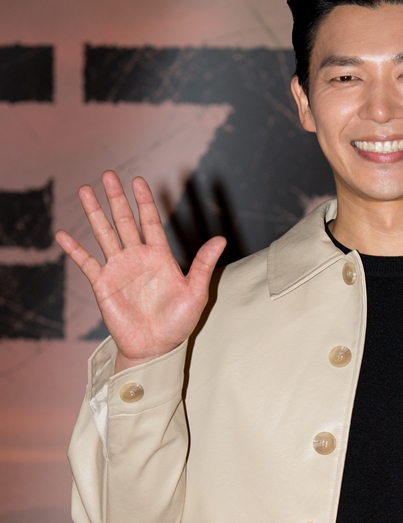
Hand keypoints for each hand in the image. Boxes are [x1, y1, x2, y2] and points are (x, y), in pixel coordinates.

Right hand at [56, 171, 225, 372]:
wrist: (155, 348)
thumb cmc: (178, 323)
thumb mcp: (195, 293)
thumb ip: (202, 265)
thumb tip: (221, 239)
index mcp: (160, 257)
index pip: (150, 222)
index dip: (144, 201)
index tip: (138, 180)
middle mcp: (137, 258)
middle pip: (124, 221)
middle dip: (116, 198)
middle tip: (108, 174)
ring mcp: (118, 269)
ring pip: (104, 234)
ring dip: (94, 213)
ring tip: (85, 190)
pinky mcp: (102, 284)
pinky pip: (86, 263)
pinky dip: (74, 249)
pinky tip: (62, 235)